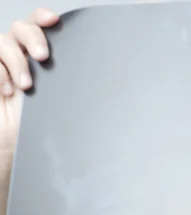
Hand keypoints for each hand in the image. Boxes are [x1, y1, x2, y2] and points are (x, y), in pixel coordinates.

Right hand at [0, 8, 58, 214]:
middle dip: (33, 37)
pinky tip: (6, 90)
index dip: (44, 18)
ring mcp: (0, 65)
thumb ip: (73, 92)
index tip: (54, 20)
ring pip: (4, 41)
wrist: (9, 150)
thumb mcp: (60, 110)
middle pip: (22, 27)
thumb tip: (109, 86)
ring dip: (16, 60)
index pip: (40, 28)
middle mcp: (20, 58)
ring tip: (25, 87)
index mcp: (39, 61)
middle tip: (43, 57)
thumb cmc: (36, 134)